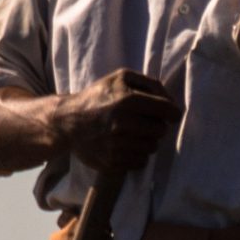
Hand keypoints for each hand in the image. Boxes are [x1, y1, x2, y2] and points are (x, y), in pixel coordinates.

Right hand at [51, 70, 178, 172]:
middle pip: (161, 131)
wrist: (67, 122)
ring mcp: (116, 146)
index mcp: (127, 101)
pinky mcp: (111, 163)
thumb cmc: (98, 97)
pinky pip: (140, 162)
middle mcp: (122, 124)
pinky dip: (137, 155)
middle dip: (156, 126)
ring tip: (132, 133)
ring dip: (146, 141)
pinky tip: (125, 145)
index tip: (170, 115)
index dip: (173, 112)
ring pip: (152, 148)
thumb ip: (150, 83)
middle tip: (144, 122)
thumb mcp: (121, 77)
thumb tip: (172, 101)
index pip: (167, 110)